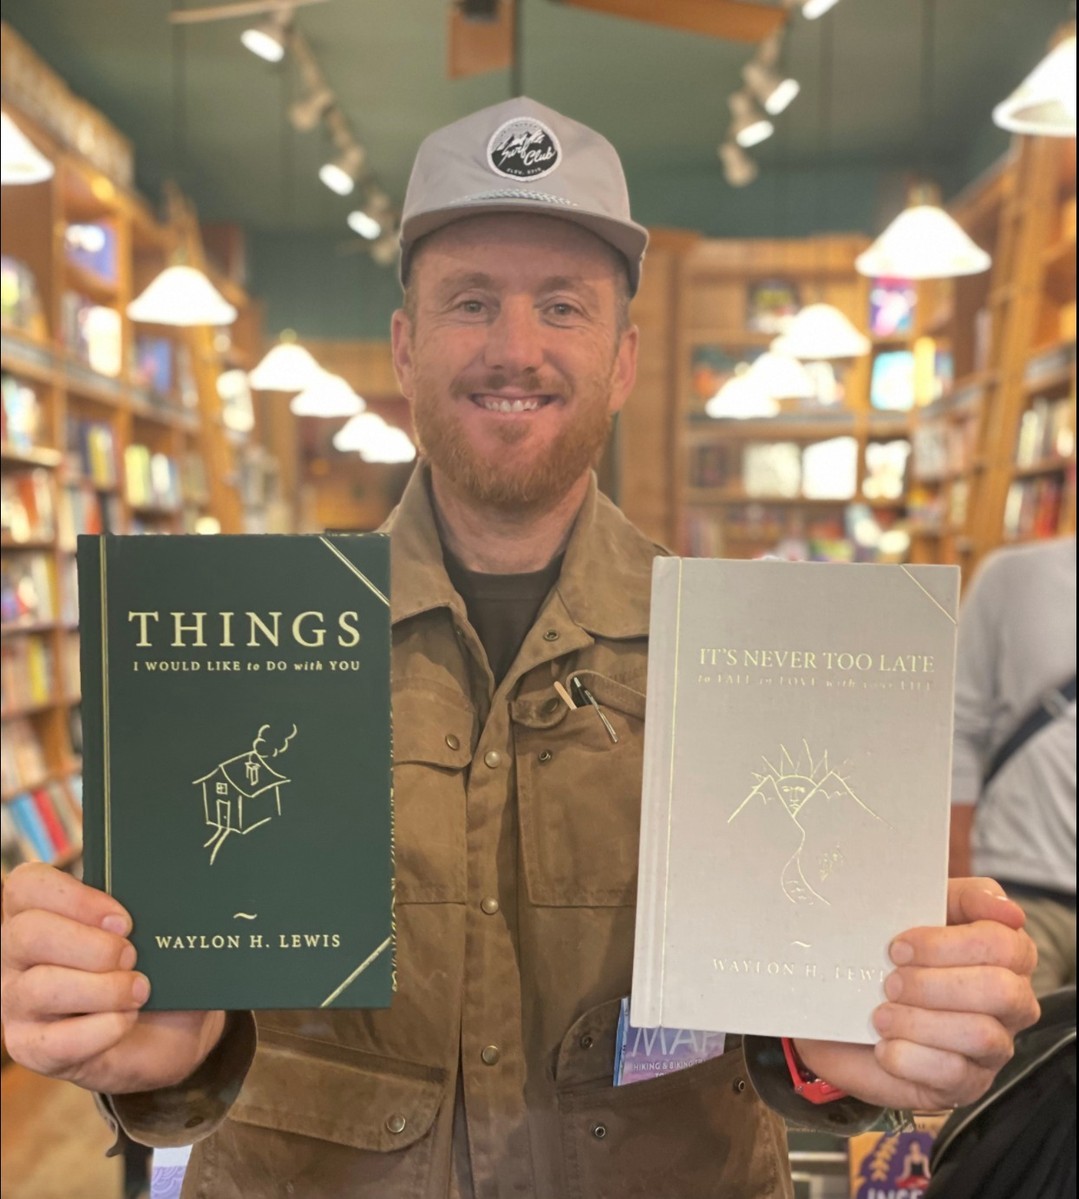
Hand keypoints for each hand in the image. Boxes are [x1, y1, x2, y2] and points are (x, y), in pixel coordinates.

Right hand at [1, 863, 224, 1094]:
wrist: (167, 1025)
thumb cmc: (151, 964)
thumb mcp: (149, 928)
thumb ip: (143, 906)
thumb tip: (166, 893)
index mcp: (37, 911)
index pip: (27, 886)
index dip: (77, 899)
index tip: (123, 920)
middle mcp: (15, 954)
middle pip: (29, 934)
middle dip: (93, 946)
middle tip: (132, 956)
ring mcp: (15, 1004)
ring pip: (40, 987)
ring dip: (103, 988)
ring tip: (139, 990)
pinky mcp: (30, 1048)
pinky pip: (55, 1041)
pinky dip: (102, 1029)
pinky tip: (126, 1020)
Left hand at [794, 877, 1040, 1110]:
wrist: (838, 1008)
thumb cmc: (882, 952)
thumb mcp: (908, 910)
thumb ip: (958, 897)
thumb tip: (1005, 907)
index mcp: (1001, 952)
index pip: (1006, 944)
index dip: (950, 944)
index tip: (898, 945)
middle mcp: (1008, 1000)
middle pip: (1002, 991)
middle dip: (936, 984)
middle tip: (889, 981)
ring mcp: (991, 1046)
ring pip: (981, 1035)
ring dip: (920, 1021)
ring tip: (879, 1014)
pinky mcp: (965, 1083)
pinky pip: (953, 1074)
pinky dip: (910, 1057)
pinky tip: (883, 1046)